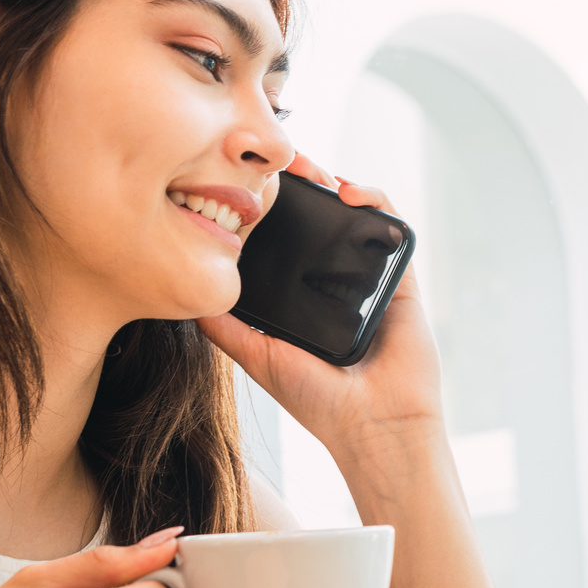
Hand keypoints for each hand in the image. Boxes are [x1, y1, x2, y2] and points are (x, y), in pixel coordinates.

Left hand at [200, 153, 446, 465]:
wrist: (374, 424)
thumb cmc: (319, 400)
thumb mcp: (258, 358)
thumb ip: (225, 329)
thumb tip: (187, 298)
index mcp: (303, 296)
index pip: (284, 240)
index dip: (267, 208)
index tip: (244, 184)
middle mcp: (336, 281)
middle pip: (317, 218)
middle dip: (298, 184)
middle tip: (274, 163)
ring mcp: (369, 277)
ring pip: (353, 214)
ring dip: (332, 182)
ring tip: (308, 171)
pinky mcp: (401, 277)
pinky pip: (392, 226)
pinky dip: (374, 200)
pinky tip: (349, 193)